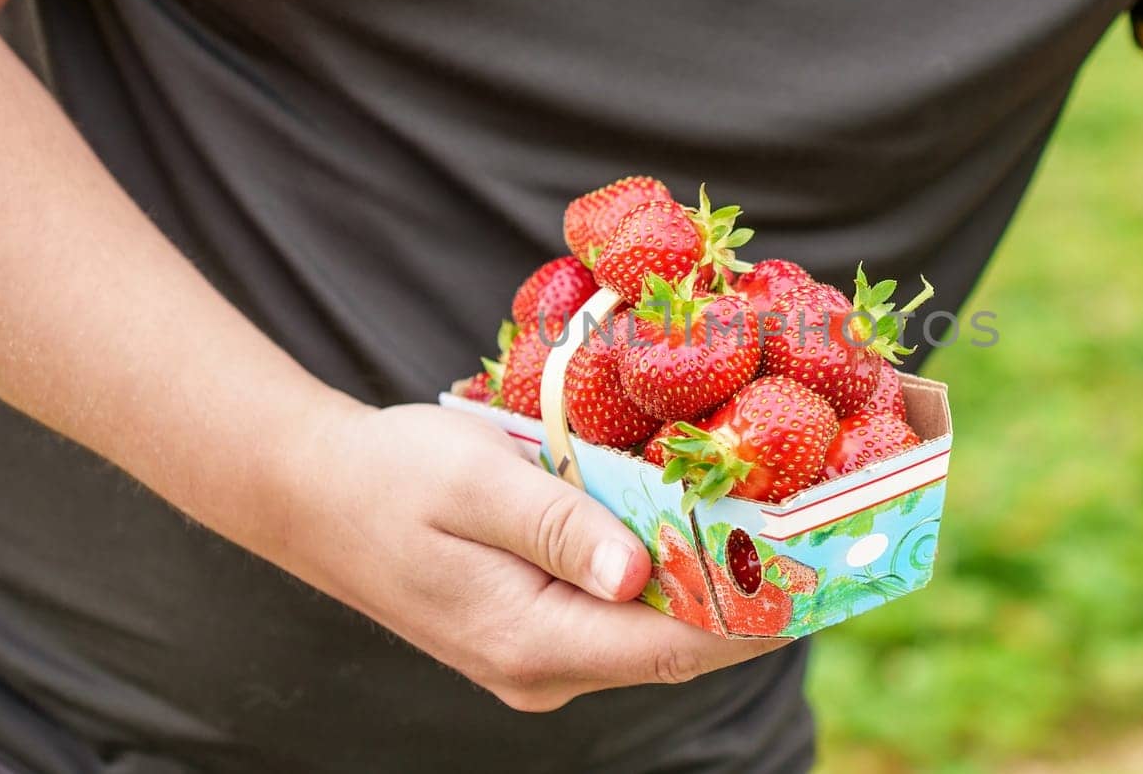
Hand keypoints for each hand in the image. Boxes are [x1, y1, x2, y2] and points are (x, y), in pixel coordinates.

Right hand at [271, 402, 784, 711]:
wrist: (315, 494)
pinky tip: (708, 536)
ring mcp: (540, 657)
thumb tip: (637, 573)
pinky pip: (625, 617)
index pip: (672, 646)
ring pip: (656, 635)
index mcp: (529, 640)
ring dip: (719, 590)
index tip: (823, 577)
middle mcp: (542, 668)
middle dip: (754, 603)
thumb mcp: (476, 482)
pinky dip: (674, 581)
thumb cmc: (392, 475)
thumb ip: (559, 525)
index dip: (757, 616)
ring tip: (787, 537)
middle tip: (827, 546)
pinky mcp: (538, 631)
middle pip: (676, 648)